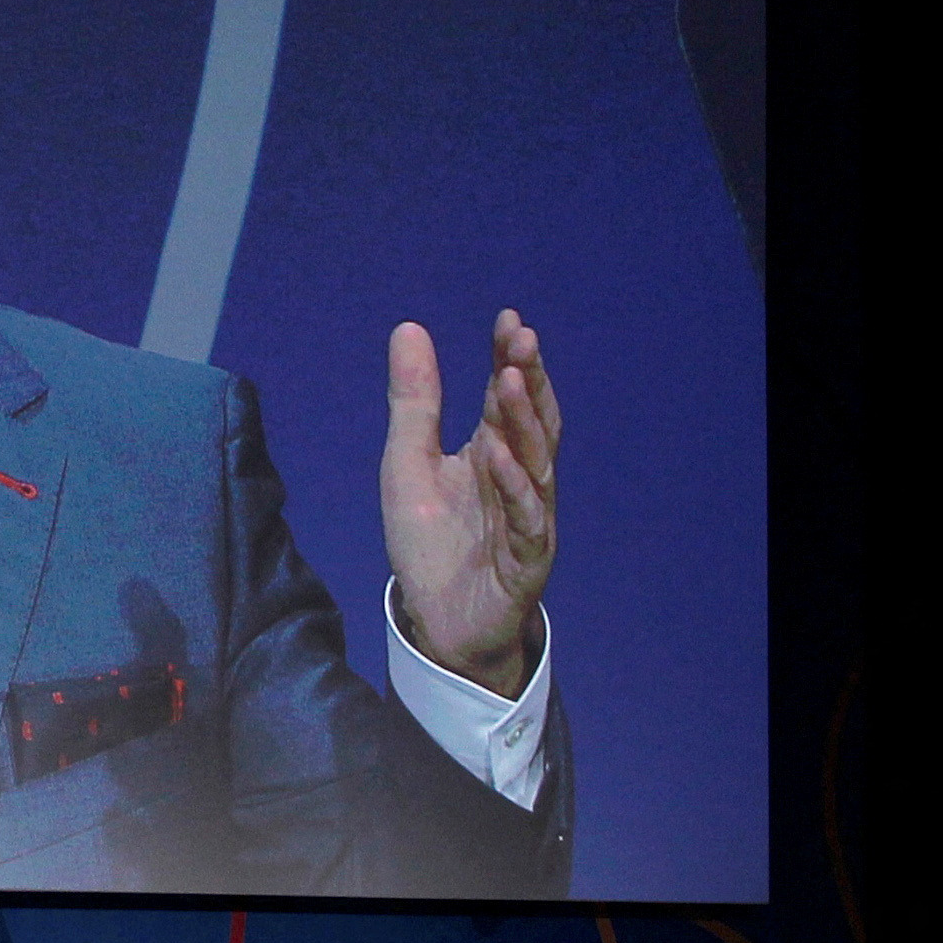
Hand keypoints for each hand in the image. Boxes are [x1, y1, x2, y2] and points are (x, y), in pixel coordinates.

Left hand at [382, 312, 558, 697]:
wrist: (441, 622)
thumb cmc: (431, 542)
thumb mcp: (408, 463)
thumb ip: (414, 402)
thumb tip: (409, 327)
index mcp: (492, 453)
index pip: (505, 398)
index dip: (509, 359)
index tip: (509, 319)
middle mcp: (518, 480)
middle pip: (530, 423)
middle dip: (527, 381)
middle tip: (522, 339)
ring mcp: (527, 518)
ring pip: (535, 465)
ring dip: (523, 424)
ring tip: (509, 381)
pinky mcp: (525, 560)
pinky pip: (526, 521)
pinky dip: (515, 490)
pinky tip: (500, 459)